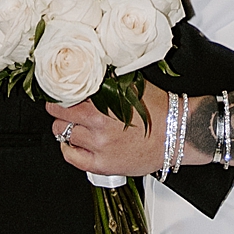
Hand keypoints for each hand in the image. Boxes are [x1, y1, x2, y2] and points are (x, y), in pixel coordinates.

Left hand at [46, 85, 168, 176]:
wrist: (175, 135)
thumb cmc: (158, 110)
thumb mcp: (132, 86)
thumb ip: (108, 79)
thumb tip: (89, 68)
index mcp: (103, 102)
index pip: (65, 95)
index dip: (59, 91)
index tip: (57, 91)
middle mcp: (98, 124)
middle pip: (58, 114)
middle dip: (58, 109)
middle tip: (62, 106)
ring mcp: (99, 146)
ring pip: (61, 134)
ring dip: (64, 127)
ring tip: (73, 124)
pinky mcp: (102, 164)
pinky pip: (71, 157)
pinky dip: (68, 148)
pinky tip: (73, 142)